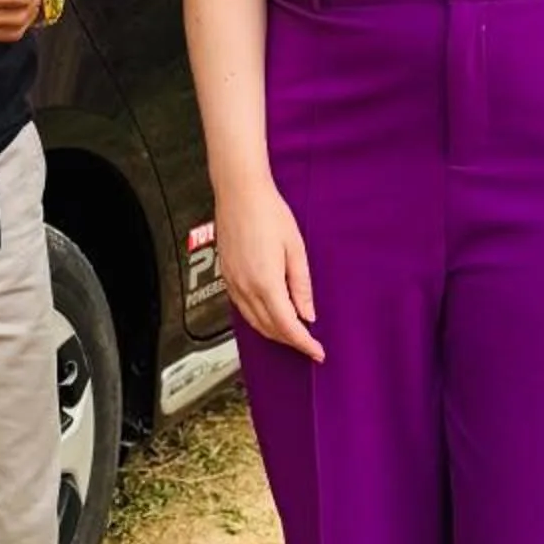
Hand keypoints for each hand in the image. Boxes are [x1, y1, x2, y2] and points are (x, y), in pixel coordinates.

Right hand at [215, 173, 323, 363]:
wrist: (239, 192)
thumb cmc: (268, 212)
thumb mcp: (295, 248)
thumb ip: (301, 285)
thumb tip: (307, 313)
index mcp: (266, 282)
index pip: (287, 326)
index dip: (303, 343)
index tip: (317, 351)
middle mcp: (246, 287)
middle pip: (269, 328)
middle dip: (290, 340)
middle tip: (309, 343)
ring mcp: (233, 282)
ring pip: (253, 322)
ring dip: (273, 332)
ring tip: (292, 332)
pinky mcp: (226, 275)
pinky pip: (242, 308)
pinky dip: (258, 319)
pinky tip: (269, 314)